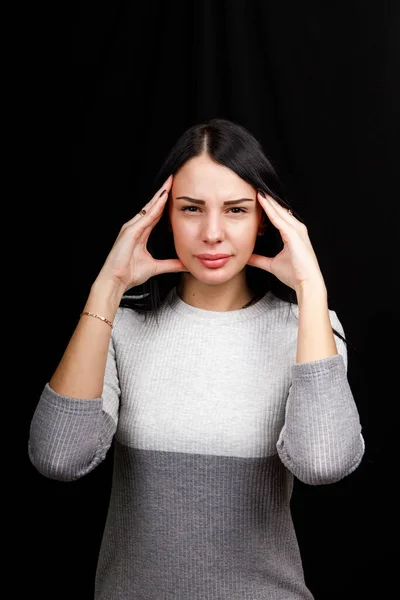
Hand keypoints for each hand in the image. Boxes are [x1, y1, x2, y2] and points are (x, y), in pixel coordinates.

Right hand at [95, 175, 187, 291]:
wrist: (116, 281)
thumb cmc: (129, 273)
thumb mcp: (155, 267)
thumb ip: (170, 264)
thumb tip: (185, 264)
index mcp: (140, 233)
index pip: (155, 214)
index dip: (164, 203)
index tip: (174, 193)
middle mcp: (135, 227)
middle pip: (152, 206)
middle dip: (162, 193)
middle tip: (173, 179)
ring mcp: (131, 227)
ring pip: (149, 208)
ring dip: (160, 195)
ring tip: (170, 183)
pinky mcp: (130, 231)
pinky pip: (145, 216)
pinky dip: (155, 207)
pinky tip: (163, 199)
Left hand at [247, 192, 325, 292]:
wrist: (306, 284)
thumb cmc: (294, 274)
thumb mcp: (271, 265)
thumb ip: (259, 260)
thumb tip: (247, 257)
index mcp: (293, 234)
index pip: (278, 217)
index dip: (268, 207)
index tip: (258, 198)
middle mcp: (296, 229)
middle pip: (280, 210)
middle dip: (268, 200)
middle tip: (256, 187)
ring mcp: (297, 231)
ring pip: (279, 211)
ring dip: (269, 201)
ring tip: (257, 190)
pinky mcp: (294, 235)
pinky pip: (279, 219)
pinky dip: (270, 209)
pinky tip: (262, 201)